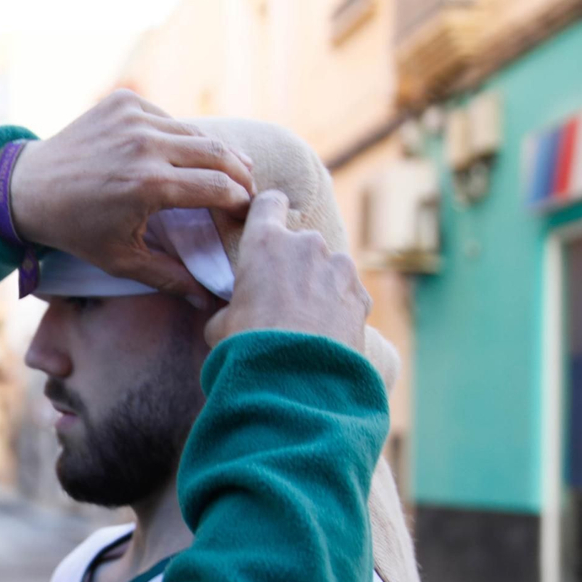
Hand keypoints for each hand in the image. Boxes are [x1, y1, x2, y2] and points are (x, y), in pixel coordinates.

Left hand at [3, 90, 255, 302]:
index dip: (241, 201)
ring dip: (215, 153)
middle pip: (219, 154)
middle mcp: (145, 145)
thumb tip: (206, 301)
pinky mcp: (123, 101)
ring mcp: (134, 117)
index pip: (219, 188)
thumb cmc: (75, 229)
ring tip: (228, 171)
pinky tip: (182, 154)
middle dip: (242, 173)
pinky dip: (179, 136)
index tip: (249, 212)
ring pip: (196, 133)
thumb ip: (168, 278)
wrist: (27, 187)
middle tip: (250, 190)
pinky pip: (167, 118)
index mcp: (150, 184)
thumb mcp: (121, 260)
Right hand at [204, 191, 370, 351]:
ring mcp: (340, 268)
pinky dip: (338, 309)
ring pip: (328, 268)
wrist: (298, 379)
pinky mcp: (361, 296)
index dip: (267, 212)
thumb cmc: (249, 347)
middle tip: (281, 296)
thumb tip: (228, 316)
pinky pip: (347, 294)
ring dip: (320, 285)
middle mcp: (307, 245)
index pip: (269, 202)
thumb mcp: (219, 326)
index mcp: (265, 243)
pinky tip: (325, 335)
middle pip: (301, 242)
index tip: (266, 225)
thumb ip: (228, 309)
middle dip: (295, 263)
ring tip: (306, 321)